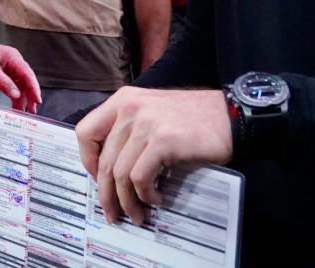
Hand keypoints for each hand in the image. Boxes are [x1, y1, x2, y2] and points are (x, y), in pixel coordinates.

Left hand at [0, 39, 42, 113]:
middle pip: (26, 80)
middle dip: (30, 95)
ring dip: (22, 97)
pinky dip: (14, 94)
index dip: (34, 88)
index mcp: (13, 58)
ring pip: (20, 84)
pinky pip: (13, 84)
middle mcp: (14, 62)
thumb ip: (4, 83)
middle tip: (33, 110)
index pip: (27, 74)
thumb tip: (16, 95)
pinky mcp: (4, 72)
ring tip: (24, 111)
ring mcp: (10, 67)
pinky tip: (16, 104)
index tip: (37, 100)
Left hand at [74, 87, 231, 225]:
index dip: (88, 161)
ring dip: (127, 200)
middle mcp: (130, 108)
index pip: (85, 132)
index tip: (98, 179)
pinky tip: (156, 198)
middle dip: (106, 193)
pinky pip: (140, 177)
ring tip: (137, 213)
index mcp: (123, 100)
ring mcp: (146, 123)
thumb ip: (128, 130)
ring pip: (120, 173)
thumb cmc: (193, 118)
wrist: (229, 116)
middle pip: (104, 160)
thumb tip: (109, 168)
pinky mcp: (163, 140)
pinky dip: (146, 194)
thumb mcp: (152, 113)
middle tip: (113, 212)